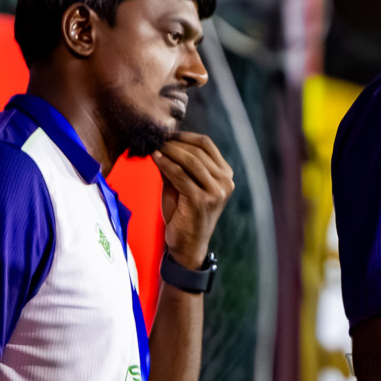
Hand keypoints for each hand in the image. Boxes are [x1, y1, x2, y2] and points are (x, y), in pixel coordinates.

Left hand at [151, 132, 234, 269]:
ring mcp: (216, 192)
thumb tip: (162, 141)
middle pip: (198, 151)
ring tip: (155, 147)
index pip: (207, 145)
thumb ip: (177, 165)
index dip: (185, 136)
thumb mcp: (182, 185)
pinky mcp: (201, 200)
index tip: (166, 134)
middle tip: (156, 139)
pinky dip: (166, 164)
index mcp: (225, 176)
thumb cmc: (184, 214)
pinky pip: (181, 175)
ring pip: (191, 161)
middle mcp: (225, 182)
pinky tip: (156, 158)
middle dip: (175, 143)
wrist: (187, 245)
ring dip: (170, 151)